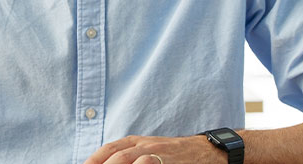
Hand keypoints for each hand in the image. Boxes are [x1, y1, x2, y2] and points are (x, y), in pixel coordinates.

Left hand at [83, 134, 223, 163]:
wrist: (207, 151)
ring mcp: (159, 155)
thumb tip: (107, 161)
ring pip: (132, 159)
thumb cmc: (175, 154)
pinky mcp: (171, 163)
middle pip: (118, 155)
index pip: (111, 148)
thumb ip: (130, 155)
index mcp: (138, 142)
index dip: (95, 158)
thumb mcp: (150, 149)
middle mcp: (146, 146)